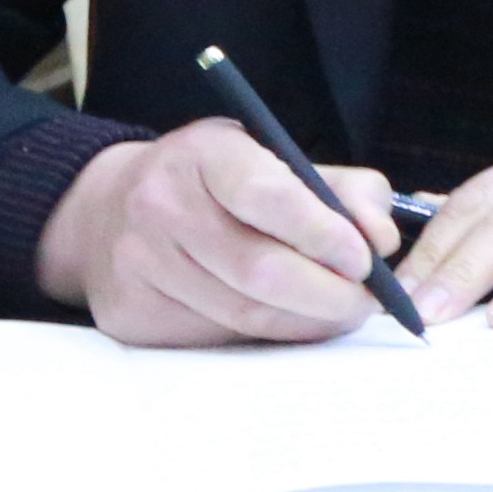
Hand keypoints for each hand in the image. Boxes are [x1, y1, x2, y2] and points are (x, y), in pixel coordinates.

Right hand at [34, 119, 394, 347]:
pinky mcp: (130, 312)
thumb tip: (382, 241)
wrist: (110, 210)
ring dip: (304, 323)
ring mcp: (138, 263)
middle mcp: (160, 205)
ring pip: (240, 313)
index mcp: (204, 154)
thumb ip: (346, 190)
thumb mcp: (279, 159)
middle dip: (328, 295)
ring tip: (340, 315)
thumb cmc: (218, 182)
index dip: (323, 234)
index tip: (366, 259)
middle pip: (258, 270)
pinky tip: (290, 323)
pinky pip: (214, 337)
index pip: (267, 196)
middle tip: (367, 304)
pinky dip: (265, 337)